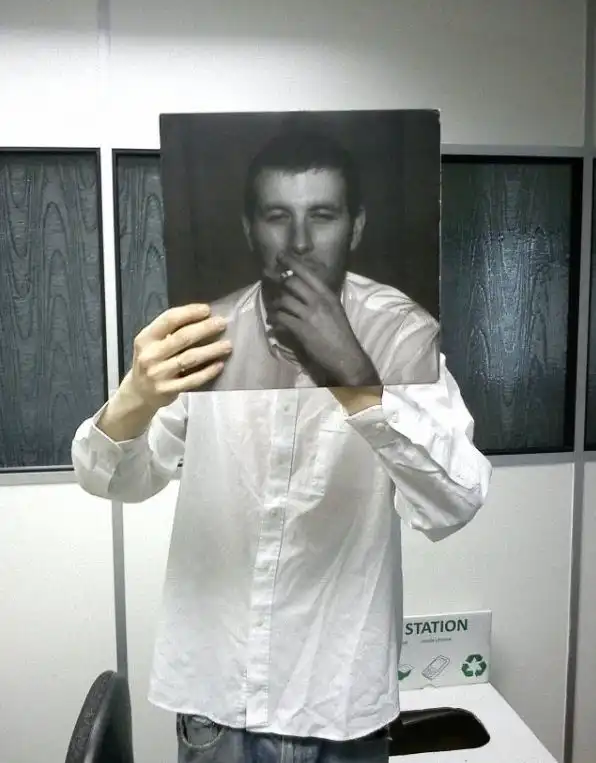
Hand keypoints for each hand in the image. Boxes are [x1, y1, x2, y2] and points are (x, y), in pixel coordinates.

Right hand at [124, 303, 231, 409]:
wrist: (139, 393)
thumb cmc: (151, 362)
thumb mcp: (151, 344)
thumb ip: (170, 332)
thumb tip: (202, 318)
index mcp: (146, 338)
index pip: (169, 320)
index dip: (189, 313)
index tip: (207, 310)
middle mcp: (150, 355)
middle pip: (182, 338)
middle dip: (204, 329)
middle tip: (222, 324)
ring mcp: (158, 374)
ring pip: (189, 358)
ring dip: (211, 350)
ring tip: (227, 345)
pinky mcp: (167, 390)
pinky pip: (192, 380)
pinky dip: (207, 372)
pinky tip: (219, 365)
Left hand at [269, 254, 379, 387]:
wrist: (346, 356)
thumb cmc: (341, 335)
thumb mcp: (335, 311)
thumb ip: (321, 300)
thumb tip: (304, 293)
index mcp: (328, 295)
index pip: (307, 273)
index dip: (291, 262)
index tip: (280, 255)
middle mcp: (319, 301)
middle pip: (292, 283)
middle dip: (279, 283)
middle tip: (271, 283)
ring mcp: (310, 314)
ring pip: (284, 300)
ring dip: (276, 305)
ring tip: (274, 310)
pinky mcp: (302, 329)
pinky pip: (282, 319)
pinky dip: (275, 321)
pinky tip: (274, 325)